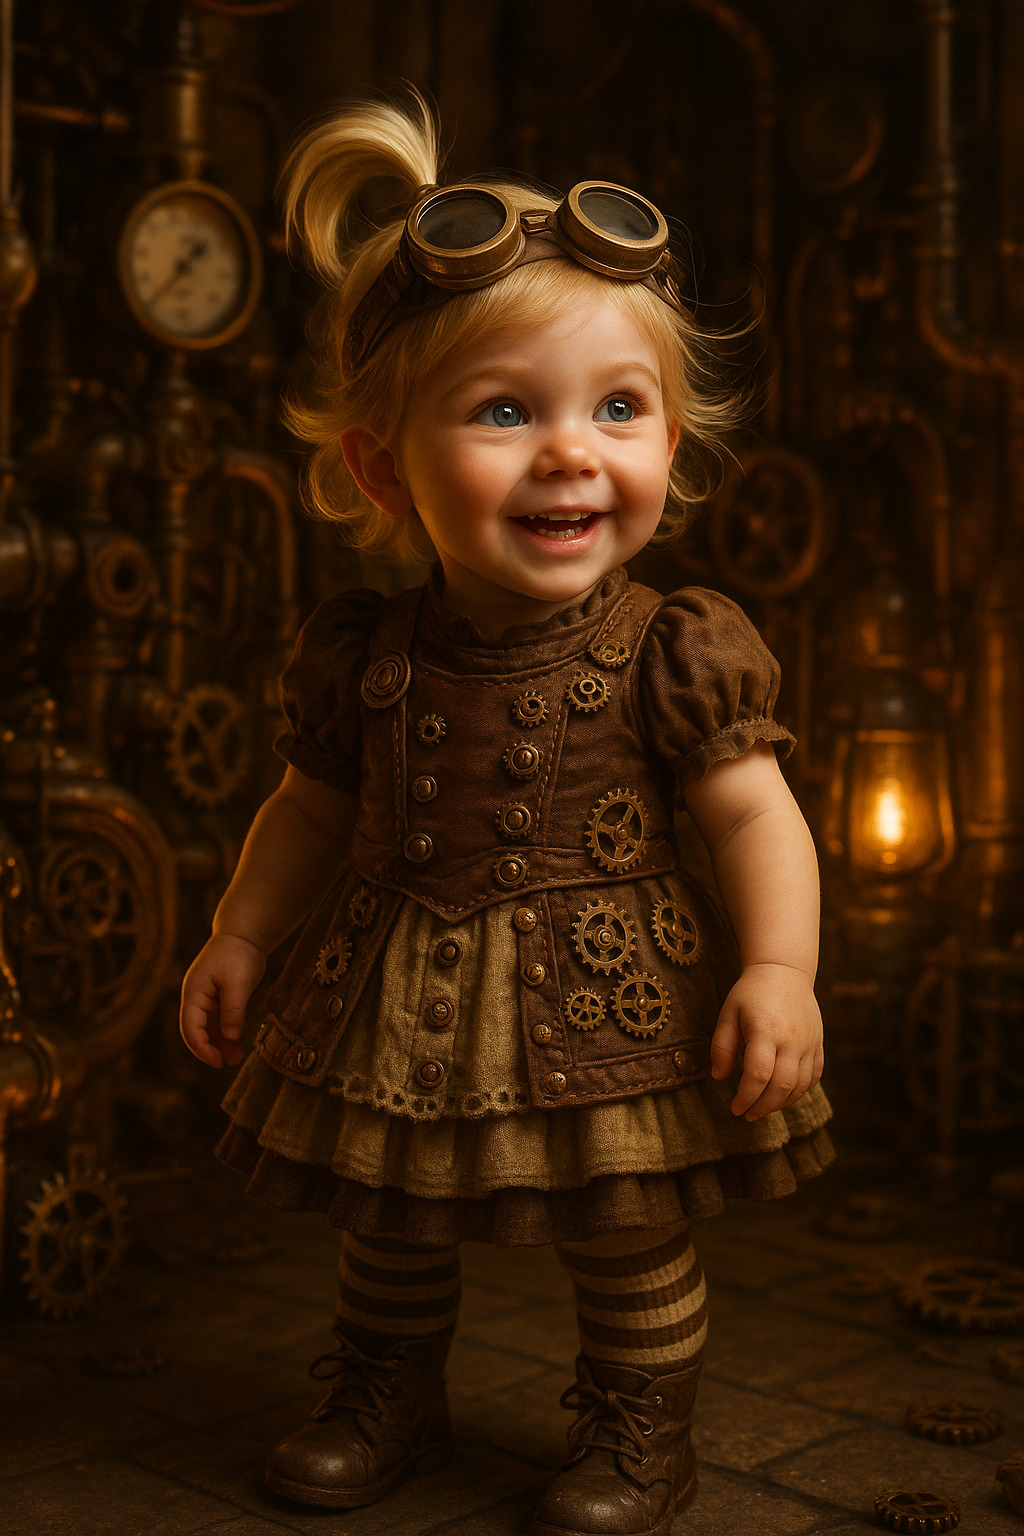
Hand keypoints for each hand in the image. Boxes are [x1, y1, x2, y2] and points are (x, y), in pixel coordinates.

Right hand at [180, 932, 266, 1067]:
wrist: (244, 934)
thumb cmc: (238, 954)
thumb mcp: (238, 983)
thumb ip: (233, 1010)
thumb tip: (230, 1037)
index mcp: (193, 993)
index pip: (190, 1028)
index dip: (201, 1048)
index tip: (217, 1061)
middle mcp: (195, 997)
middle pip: (196, 1031)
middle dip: (210, 1049)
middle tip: (229, 1063)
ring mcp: (205, 998)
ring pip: (207, 1028)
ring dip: (220, 1043)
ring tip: (237, 1057)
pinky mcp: (217, 998)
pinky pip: (217, 1020)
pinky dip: (226, 1032)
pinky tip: (237, 1041)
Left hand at [710, 962, 822, 1120]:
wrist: (785, 971)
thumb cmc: (751, 992)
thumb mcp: (728, 1013)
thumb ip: (722, 1046)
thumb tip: (719, 1077)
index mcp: (766, 1031)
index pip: (758, 1075)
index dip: (746, 1098)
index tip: (735, 1108)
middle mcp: (792, 1040)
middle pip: (782, 1086)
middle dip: (763, 1107)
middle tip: (747, 1114)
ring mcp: (809, 1044)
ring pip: (800, 1087)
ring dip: (780, 1103)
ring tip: (762, 1107)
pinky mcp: (819, 1045)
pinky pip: (814, 1078)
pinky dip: (799, 1092)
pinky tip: (782, 1095)